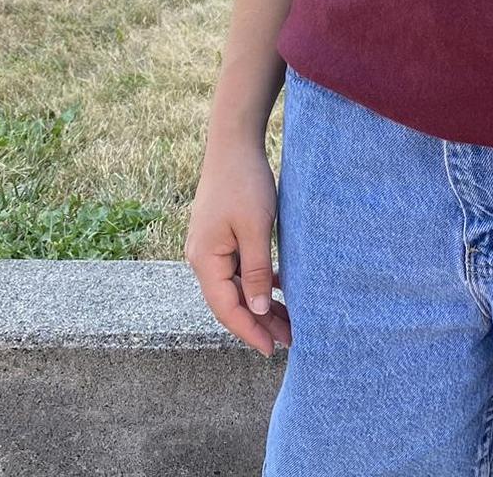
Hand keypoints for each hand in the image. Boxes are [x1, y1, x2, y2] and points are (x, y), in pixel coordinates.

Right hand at [185, 136, 290, 356]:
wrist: (234, 144)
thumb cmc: (244, 183)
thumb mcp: (256, 228)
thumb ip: (255, 270)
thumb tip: (256, 309)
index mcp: (205, 260)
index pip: (226, 308)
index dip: (250, 331)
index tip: (273, 349)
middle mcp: (202, 258)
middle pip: (231, 301)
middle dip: (259, 322)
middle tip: (290, 339)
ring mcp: (210, 246)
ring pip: (236, 285)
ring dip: (260, 303)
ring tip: (288, 320)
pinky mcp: (221, 235)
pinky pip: (238, 268)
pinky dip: (257, 280)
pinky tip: (277, 287)